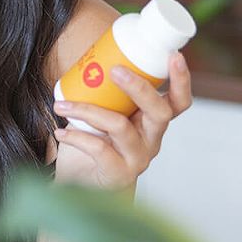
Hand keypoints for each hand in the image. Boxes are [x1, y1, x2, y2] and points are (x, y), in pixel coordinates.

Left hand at [52, 52, 192, 189]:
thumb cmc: (93, 144)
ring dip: (88, 111)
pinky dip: (76, 137)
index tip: (174, 55)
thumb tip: (86, 56)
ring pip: (120, 127)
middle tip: (115, 70)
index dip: (181, 80)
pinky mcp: (119, 174)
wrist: (81, 186)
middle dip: (139, 88)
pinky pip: (99, 149)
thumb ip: (103, 93)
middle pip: (160, 112)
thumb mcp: (103, 115)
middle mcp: (151, 140)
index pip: (179, 102)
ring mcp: (138, 159)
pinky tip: (60, 132)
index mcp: (152, 122)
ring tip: (61, 105)